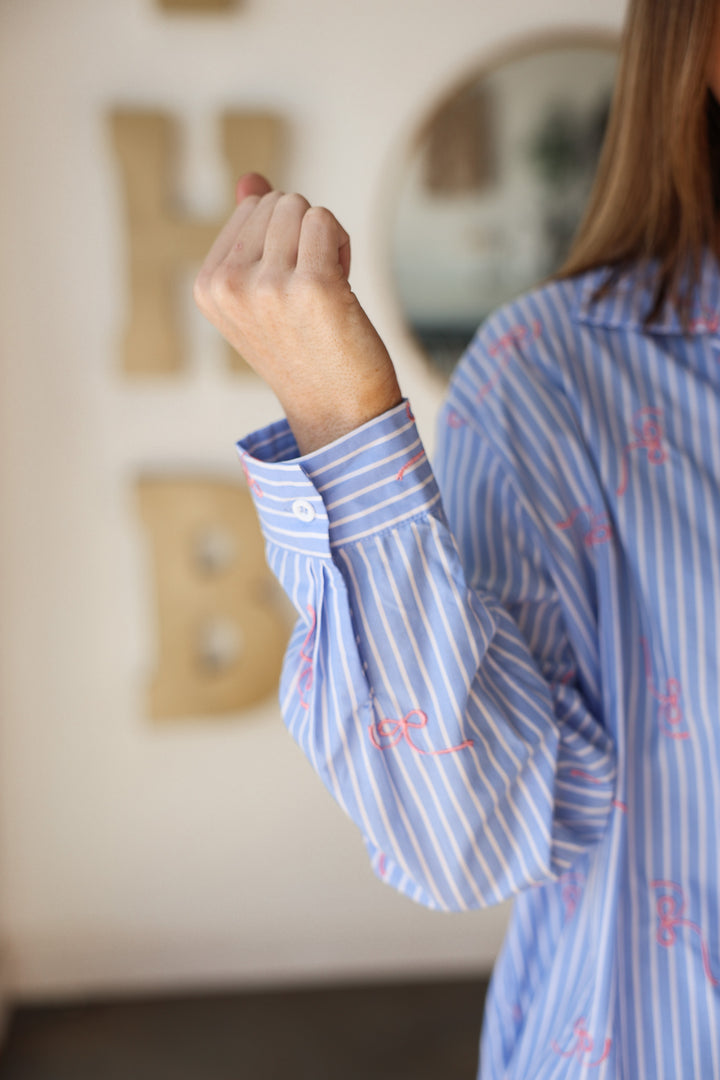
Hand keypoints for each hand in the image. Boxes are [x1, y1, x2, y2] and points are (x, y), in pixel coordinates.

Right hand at [193, 172, 402, 453]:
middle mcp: (229, 286)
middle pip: (278, 201)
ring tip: (326, 291)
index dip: (283, 238)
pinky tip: (342, 288)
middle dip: (304, 234)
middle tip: (311, 292)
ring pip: (303, 208)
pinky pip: (327, 222)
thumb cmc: (305, 349)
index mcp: (208, 286)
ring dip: (325, 240)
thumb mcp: (262, 290)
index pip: (253, 207)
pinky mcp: (311, 287)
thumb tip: (250, 179)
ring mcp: (267, 287)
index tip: (288, 287)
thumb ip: (252, 233)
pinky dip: (342, 246)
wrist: (337, 411)